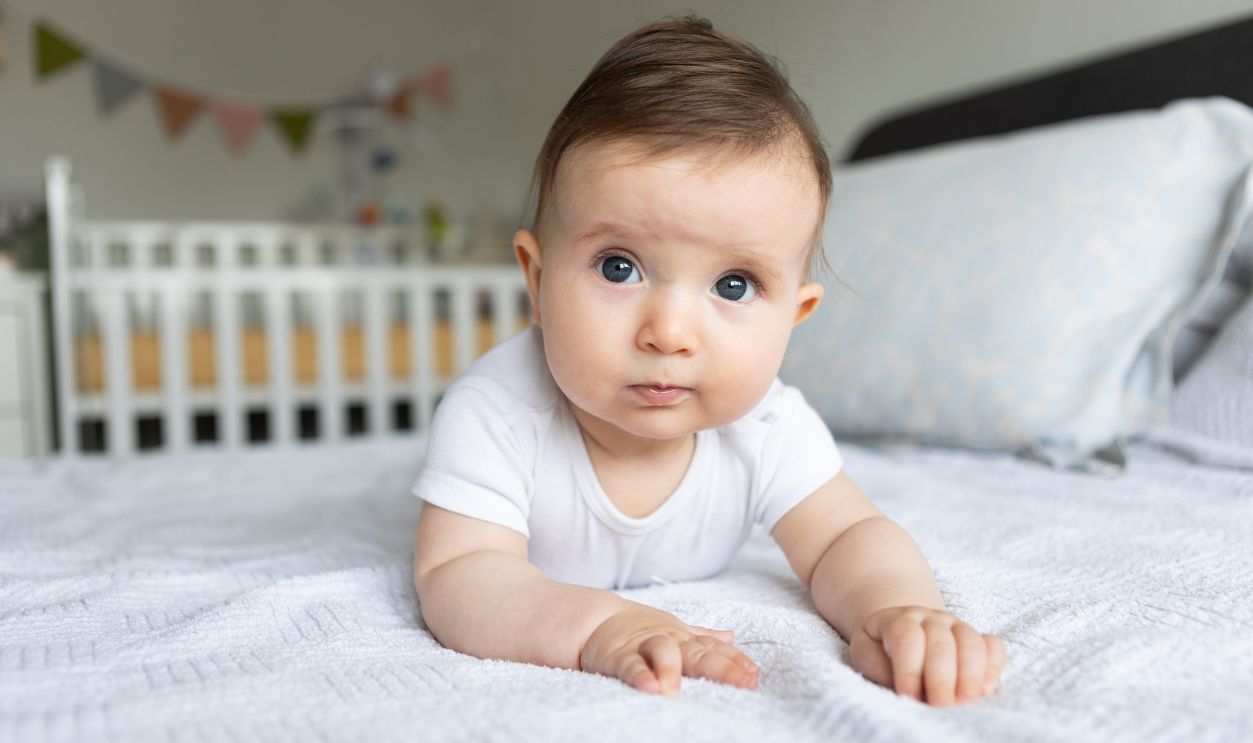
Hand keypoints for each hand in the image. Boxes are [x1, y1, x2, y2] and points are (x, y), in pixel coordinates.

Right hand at [578, 604, 758, 695]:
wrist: (595, 620)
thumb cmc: (640, 630)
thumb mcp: (675, 630)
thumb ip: (703, 636)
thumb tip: (731, 635)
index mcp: (684, 637)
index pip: (716, 649)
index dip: (736, 661)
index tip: (755, 675)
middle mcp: (670, 640)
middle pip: (700, 653)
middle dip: (724, 668)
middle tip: (745, 682)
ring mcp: (644, 646)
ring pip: (664, 653)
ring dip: (674, 670)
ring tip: (681, 691)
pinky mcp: (619, 655)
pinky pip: (631, 666)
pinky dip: (642, 676)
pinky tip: (652, 689)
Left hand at [849, 606, 1004, 705]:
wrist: (900, 632)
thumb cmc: (880, 650)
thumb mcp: (867, 655)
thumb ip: (881, 669)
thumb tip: (907, 690)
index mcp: (899, 619)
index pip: (907, 638)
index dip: (909, 669)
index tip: (908, 696)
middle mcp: (931, 619)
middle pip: (941, 643)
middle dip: (941, 678)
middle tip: (940, 705)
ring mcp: (957, 626)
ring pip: (971, 642)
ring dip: (970, 675)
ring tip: (965, 703)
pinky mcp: (977, 639)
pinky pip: (994, 647)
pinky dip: (993, 667)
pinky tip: (984, 691)